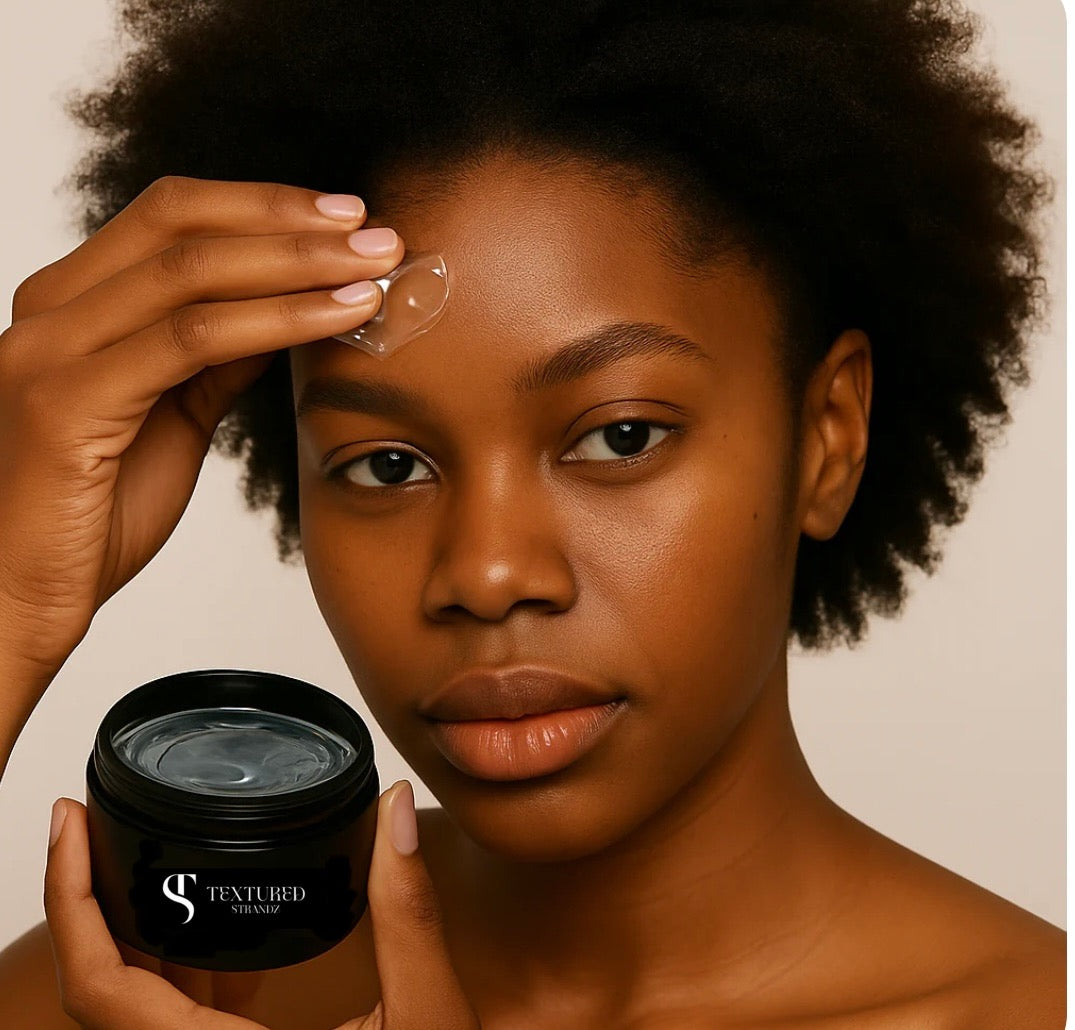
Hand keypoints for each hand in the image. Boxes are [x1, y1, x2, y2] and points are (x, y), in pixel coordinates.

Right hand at [0, 176, 400, 686]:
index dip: (264, 207)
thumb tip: (286, 307)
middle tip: (376, 230)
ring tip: (374, 267)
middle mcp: (49, 311)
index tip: (344, 216)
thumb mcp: (170, 416)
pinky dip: (277, 320)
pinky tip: (339, 314)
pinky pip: (191, 342)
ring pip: (193, 276)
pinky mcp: (66, 401)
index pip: (172, 219)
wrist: (17, 600)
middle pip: (182, 226)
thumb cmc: (91, 514)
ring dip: (298, 263)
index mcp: (69, 305)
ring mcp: (49, 350)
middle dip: (291, 221)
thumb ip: (215, 357)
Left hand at [43, 779, 481, 1028]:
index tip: (70, 826)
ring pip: (131, 1007)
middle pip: (100, 989)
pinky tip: (219, 925)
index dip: (70, 901)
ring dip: (129, 928)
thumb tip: (394, 810)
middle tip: (92, 819)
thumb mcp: (425, 1017)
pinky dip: (181, 964)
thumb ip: (408, 913)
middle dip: (86, 896)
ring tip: (143, 852)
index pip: (99, 990)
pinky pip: (172, 1021)